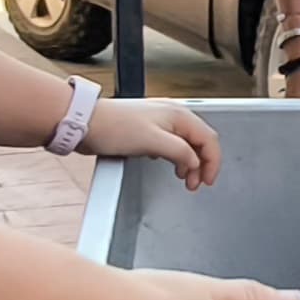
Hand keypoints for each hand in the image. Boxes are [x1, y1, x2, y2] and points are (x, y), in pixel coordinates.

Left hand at [80, 97, 222, 189]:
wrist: (86, 122)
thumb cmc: (114, 127)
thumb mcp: (153, 142)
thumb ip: (180, 152)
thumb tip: (194, 162)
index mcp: (179, 115)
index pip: (209, 139)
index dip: (213, 162)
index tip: (208, 181)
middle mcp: (172, 115)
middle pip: (200, 141)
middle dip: (202, 164)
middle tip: (195, 184)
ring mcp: (160, 122)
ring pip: (187, 144)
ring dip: (189, 162)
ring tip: (184, 179)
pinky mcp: (148, 130)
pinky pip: (172, 144)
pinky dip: (176, 157)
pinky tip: (169, 166)